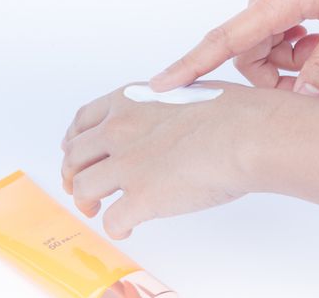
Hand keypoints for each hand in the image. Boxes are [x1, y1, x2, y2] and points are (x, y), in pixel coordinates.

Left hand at [61, 81, 282, 239]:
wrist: (246, 133)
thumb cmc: (229, 111)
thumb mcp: (181, 90)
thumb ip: (156, 106)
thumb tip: (156, 121)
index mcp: (127, 101)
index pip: (82, 122)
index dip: (73, 141)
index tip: (76, 154)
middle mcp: (118, 130)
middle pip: (74, 157)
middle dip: (72, 175)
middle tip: (81, 189)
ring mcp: (127, 164)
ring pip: (82, 189)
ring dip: (85, 202)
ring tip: (96, 210)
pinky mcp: (142, 198)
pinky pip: (111, 221)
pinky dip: (115, 228)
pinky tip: (127, 229)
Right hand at [150, 0, 318, 97]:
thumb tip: (304, 97)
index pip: (225, 39)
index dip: (191, 65)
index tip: (164, 83)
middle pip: (247, 53)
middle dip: (274, 73)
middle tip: (312, 74)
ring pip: (260, 44)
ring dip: (287, 56)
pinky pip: (270, 30)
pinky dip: (289, 42)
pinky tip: (314, 31)